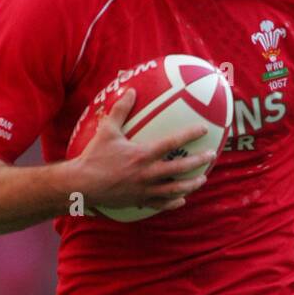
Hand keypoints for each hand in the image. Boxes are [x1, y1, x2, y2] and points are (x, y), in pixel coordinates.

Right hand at [64, 87, 215, 211]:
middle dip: (198, 162)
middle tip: (211, 155)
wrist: (82, 185)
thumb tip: (130, 90)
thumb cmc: (94, 156)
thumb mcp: (106, 130)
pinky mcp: (139, 201)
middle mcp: (147, 173)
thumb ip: (120, 110)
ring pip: (175, 190)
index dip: (190, 135)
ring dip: (191, 185)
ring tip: (202, 179)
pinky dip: (173, 203)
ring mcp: (145, 190)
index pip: (172, 143)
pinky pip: (161, 205)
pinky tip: (182, 200)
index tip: (203, 128)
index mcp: (142, 155)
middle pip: (180, 169)